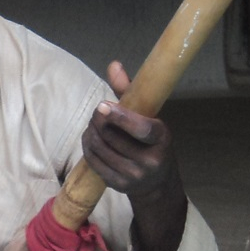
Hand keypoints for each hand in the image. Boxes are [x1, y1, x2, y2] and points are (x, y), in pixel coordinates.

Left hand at [82, 61, 178, 201]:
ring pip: (100, 148)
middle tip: (98, 111)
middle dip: (99, 120)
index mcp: (161, 139)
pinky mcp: (119, 185)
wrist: (157, 182)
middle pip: (112, 137)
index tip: (102, 105)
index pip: (141, 129)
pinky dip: (88, 146)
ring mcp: (133, 176)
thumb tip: (113, 65)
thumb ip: (130, 90)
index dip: (119, 117)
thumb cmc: (150, 141)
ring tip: (94, 124)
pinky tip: (91, 138)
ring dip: (91, 132)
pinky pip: (94, 162)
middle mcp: (149, 160)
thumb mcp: (148, 116)